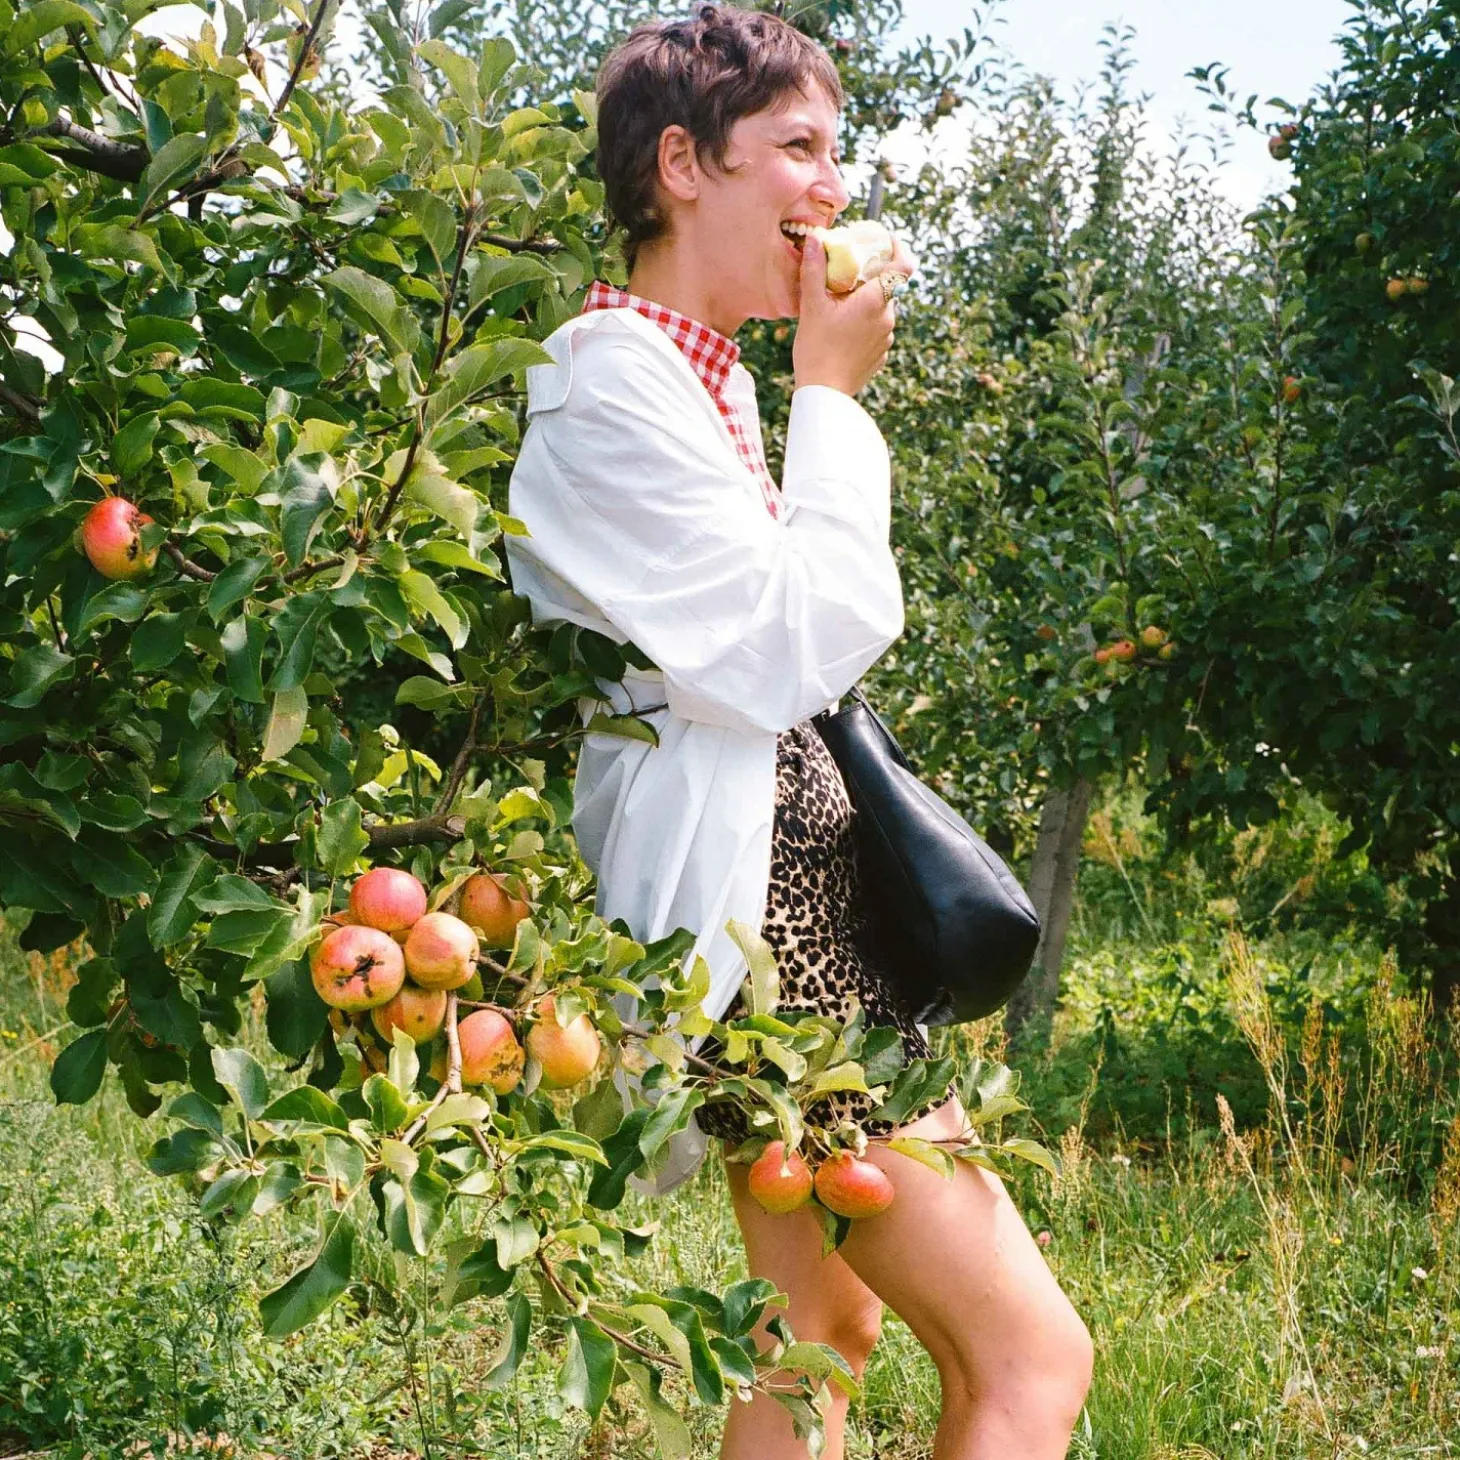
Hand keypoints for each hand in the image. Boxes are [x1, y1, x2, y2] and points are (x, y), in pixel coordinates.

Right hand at [791, 232, 917, 396]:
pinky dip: (864, 323)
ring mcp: (886, 339)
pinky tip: (842, 331)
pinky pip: (877, 330)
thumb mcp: (812, 306)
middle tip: (846, 275)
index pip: (903, 266)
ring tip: (839, 307)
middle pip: (887, 287)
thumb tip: (814, 239)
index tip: (885, 240)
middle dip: (870, 278)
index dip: (898, 248)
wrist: (824, 394)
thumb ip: (814, 270)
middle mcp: (888, 319)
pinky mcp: (880, 355)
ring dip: (865, 302)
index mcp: (875, 302)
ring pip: (881, 309)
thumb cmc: (817, 349)